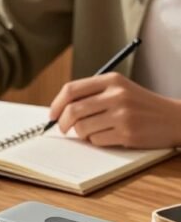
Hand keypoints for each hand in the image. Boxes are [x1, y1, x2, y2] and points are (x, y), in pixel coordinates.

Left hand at [48, 73, 180, 148]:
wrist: (173, 118)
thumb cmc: (141, 105)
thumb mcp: (120, 89)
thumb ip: (93, 94)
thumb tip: (60, 109)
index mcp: (111, 80)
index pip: (71, 89)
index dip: (56, 104)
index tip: (52, 114)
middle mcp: (116, 95)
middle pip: (72, 110)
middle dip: (62, 123)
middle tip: (63, 128)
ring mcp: (122, 114)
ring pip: (82, 128)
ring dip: (82, 134)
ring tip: (93, 131)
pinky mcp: (127, 133)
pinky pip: (97, 140)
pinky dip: (96, 141)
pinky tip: (108, 136)